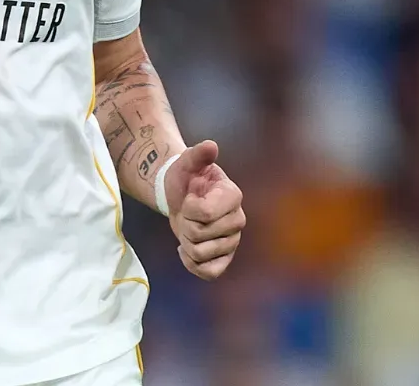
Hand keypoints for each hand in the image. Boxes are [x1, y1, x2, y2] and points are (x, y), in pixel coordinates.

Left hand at [161, 140, 245, 279]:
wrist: (180, 196)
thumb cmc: (185, 178)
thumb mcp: (187, 162)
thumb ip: (198, 154)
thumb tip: (210, 146)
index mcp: (232, 196)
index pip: (206, 214)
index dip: (189, 208)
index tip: (189, 197)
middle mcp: (237, 220)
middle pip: (200, 236)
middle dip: (186, 225)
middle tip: (188, 213)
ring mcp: (232, 241)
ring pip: (201, 255)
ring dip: (186, 243)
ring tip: (189, 228)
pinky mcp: (224, 258)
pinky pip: (209, 272)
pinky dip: (192, 264)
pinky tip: (186, 250)